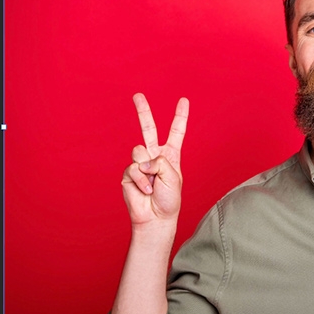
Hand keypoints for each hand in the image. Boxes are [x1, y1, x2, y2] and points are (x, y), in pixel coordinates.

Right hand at [122, 93, 189, 227]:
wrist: (155, 218)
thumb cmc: (168, 200)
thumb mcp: (173, 177)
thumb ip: (160, 162)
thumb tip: (142, 160)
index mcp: (170, 155)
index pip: (176, 132)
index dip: (180, 116)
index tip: (183, 100)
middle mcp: (154, 156)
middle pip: (148, 129)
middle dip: (143, 111)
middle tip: (137, 95)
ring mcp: (140, 163)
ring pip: (139, 151)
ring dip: (148, 169)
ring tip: (152, 184)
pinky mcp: (129, 173)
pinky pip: (134, 168)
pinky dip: (142, 180)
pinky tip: (145, 190)